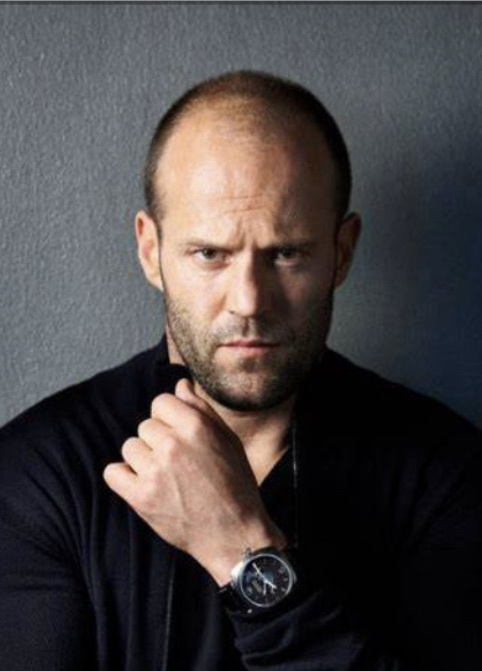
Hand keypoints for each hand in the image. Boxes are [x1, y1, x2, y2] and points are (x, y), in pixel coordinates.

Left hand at [103, 378, 285, 584]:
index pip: (161, 403)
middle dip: (159, 441)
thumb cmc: (236, 485)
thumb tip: (179, 384)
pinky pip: (113, 472)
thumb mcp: (228, 440)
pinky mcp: (141, 497)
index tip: (180, 438)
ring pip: (130, 447)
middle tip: (179, 464)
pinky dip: (123, 478)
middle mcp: (173, 444)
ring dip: (143, 460)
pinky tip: (142, 484)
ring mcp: (155, 471)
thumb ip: (202, 410)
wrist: (234, 534)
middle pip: (146, 425)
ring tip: (165, 477)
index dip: (169, 419)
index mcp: (195, 426)